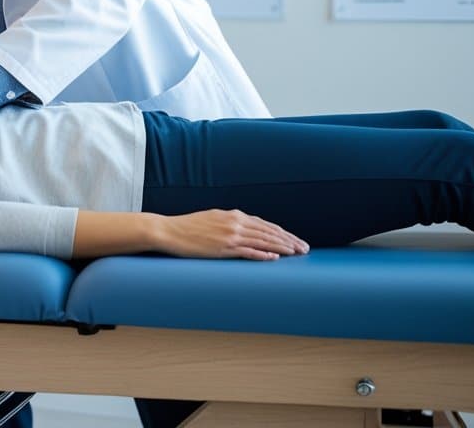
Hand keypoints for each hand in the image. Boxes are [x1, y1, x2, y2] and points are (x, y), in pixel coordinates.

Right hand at [154, 210, 309, 260]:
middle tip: (304, 248)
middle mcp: (234, 222)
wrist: (168, 230)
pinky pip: (247, 251)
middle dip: (289, 240)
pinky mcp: (223, 247)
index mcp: (233, 215)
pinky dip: (263, 254)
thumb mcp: (212, 219)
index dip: (282, 233)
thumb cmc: (187, 227)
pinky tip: (274, 259)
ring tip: (296, 253)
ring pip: (263, 241)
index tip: (295, 240)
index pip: (265, 224)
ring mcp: (229, 235)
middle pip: (269, 231)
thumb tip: (245, 230)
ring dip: (282, 247)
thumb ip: (230, 223)